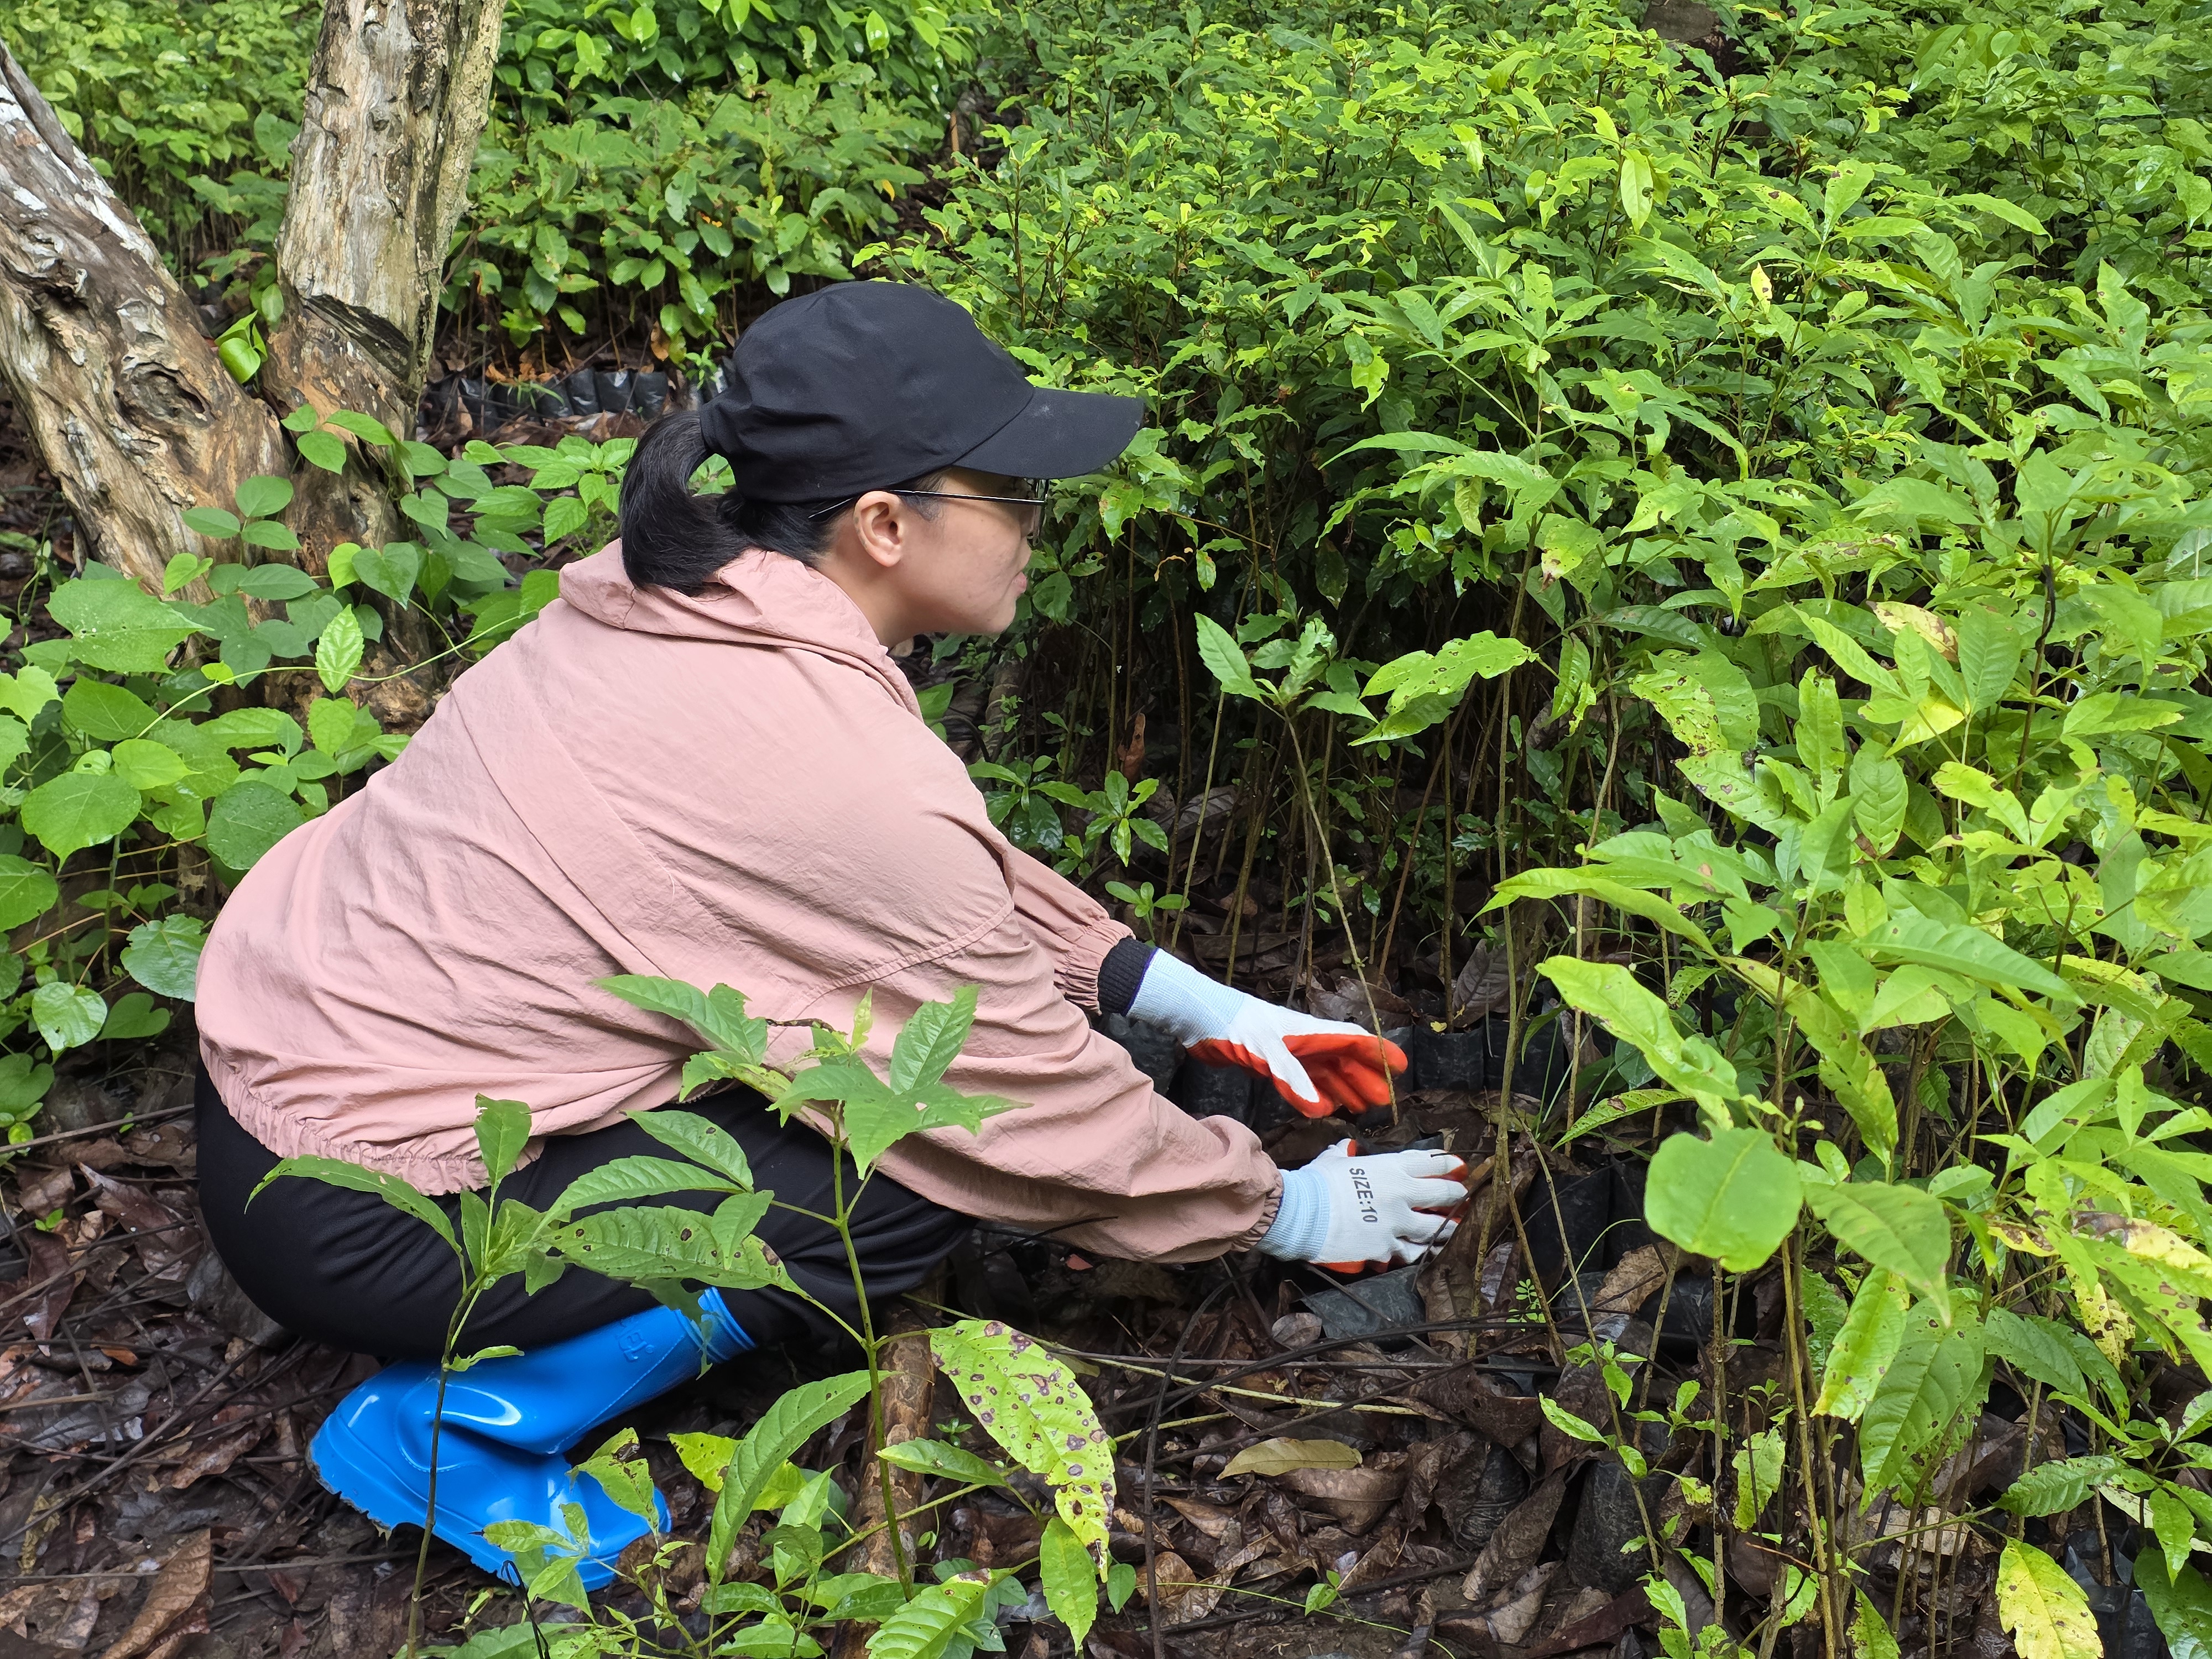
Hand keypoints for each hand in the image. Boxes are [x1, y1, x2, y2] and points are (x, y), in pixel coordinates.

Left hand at [1128, 951, 1407, 1115]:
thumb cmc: (1236, 1026)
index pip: (1354, 1040)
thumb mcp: (1267, 1052)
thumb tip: (1320, 1109)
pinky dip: (1316, 1094)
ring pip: (1326, 1071)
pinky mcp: (1271, 1062)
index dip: (1378, 1052)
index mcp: (1311, 1032)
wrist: (1201, 1018)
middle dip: (1365, 1078)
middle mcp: (1305, 1041)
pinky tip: (1322, 1108)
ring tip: (1361, 1108)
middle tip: (1383, 1101)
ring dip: (1344, 1088)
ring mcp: (1289, 1051)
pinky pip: (1303, 1080)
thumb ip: (1294, 1080)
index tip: (1401, 1067)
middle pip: (1344, 1059)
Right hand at [1256, 1141, 1467, 1264]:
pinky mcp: (1386, 1248)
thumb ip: (1344, 1153)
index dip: (1446, 1164)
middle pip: (1440, 1194)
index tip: (1458, 1166)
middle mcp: (1401, 1195)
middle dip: (1456, 1194)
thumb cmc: (1318, 1181)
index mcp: (1391, 1169)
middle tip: (1463, 1195)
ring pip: (1432, 1228)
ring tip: (1454, 1229)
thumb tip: (1346, 1146)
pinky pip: (1410, 1252)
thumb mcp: (1333, 1160)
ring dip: (1446, 1228)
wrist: (1305, 1215)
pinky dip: (1420, 1251)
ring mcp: (1397, 1224)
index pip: (1428, 1163)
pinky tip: (1427, 1252)